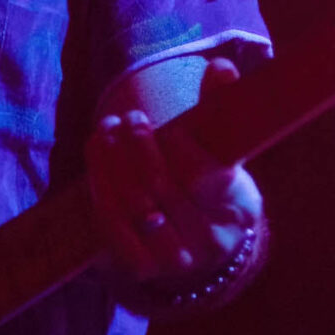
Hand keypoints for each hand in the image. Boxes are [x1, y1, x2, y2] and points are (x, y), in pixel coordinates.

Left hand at [87, 56, 261, 286]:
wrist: (201, 245)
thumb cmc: (212, 185)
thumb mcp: (224, 150)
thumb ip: (220, 108)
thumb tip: (221, 66)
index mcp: (238, 207)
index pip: (205, 176)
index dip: (175, 146)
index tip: (151, 120)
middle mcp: (210, 240)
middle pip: (163, 189)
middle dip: (137, 148)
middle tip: (124, 119)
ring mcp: (176, 260)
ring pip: (135, 208)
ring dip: (113, 165)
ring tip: (105, 131)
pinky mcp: (143, 268)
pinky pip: (114, 226)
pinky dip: (101, 189)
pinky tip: (97, 159)